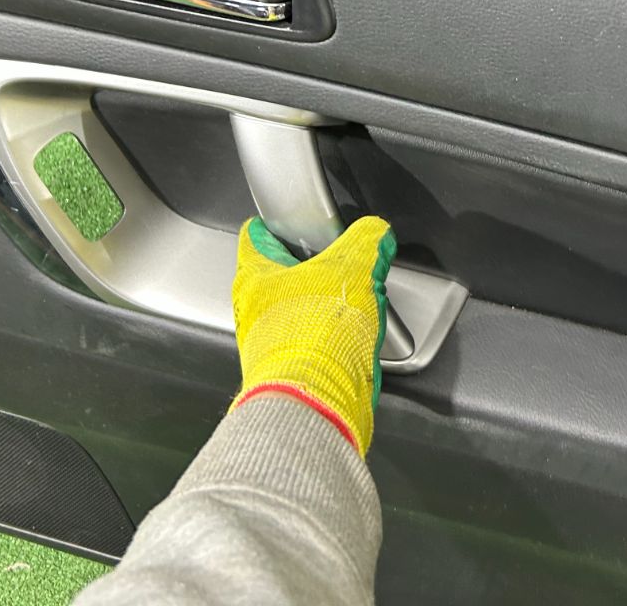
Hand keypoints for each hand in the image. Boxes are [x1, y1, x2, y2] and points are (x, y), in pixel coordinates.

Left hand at [229, 215, 395, 455]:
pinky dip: (328, 339)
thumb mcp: (354, 267)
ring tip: (352, 304)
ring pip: (294, 312)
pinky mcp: (285, 372)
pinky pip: (308, 344)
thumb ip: (367, 240)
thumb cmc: (316, 336)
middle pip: (277, 275)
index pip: (255, 235)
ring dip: (320, 307)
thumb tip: (376, 233)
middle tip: (335, 264)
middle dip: (308, 269)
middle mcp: (251, 311)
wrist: (317, 403)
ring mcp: (265, 344)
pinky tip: (352, 339)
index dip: (277, 224)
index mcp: (254, 276)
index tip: (293, 223)